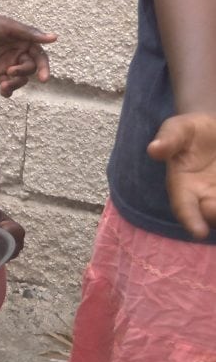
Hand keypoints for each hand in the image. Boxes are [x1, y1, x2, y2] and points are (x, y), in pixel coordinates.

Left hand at [0, 9, 55, 96]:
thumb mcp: (8, 26)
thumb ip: (29, 34)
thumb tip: (54, 38)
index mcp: (26, 43)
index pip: (39, 57)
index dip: (44, 68)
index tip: (43, 79)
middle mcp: (19, 55)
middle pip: (29, 70)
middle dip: (22, 73)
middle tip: (10, 72)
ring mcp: (8, 64)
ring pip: (19, 79)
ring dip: (15, 84)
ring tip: (4, 86)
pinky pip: (6, 84)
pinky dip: (7, 90)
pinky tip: (3, 92)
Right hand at [147, 113, 215, 238]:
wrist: (214, 132)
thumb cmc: (192, 131)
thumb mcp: (179, 129)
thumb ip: (170, 139)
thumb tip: (153, 149)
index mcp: (183, 188)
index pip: (184, 208)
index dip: (191, 221)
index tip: (199, 232)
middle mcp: (205, 198)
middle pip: (212, 217)